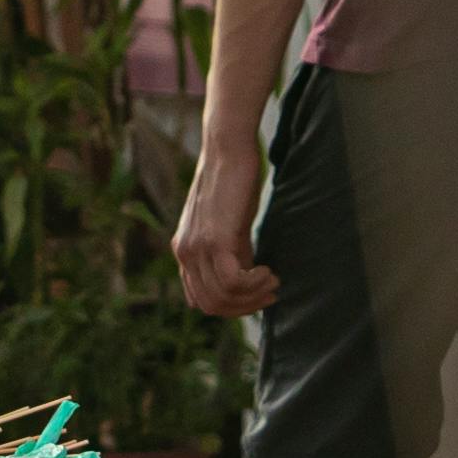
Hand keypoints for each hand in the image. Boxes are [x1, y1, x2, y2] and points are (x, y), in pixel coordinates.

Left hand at [171, 138, 277, 321]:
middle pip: (210, 305)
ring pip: (222, 297)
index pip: (201, 299)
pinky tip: (268, 271)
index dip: (232, 306)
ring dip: (253, 296)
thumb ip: (233, 252)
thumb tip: (247, 280)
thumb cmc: (235, 183)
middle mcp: (184, 252)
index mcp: (185, 250)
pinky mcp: (213, 240)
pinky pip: (232, 281)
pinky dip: (254, 283)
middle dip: (245, 307)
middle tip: (271, 293)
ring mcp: (196, 247)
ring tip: (273, 281)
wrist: (228, 150)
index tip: (258, 295)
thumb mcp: (230, 225)